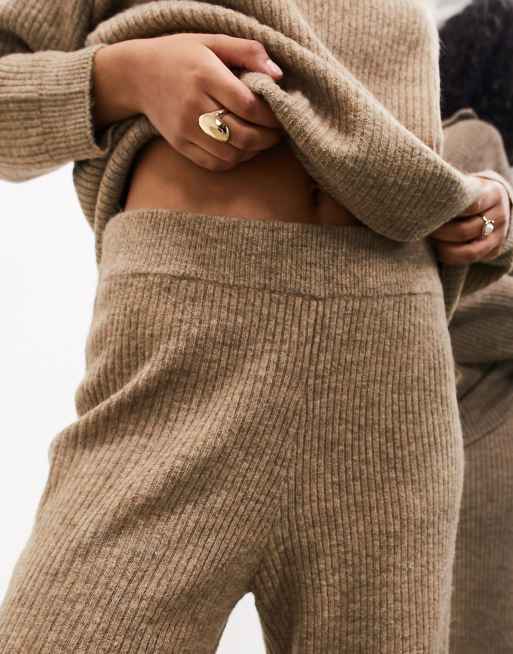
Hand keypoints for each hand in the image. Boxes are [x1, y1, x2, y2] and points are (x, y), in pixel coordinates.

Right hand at [94, 33, 284, 170]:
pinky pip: (213, 163)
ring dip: (252, 151)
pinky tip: (241, 149)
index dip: (271, 115)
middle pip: (242, 135)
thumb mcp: (213, 41)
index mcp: (205, 75)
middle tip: (278, 133)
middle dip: (268, 138)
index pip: (247, 105)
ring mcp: (185, 128)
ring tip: (262, 140)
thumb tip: (278, 75)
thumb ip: (248, 51)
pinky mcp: (179, 144)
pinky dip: (233, 161)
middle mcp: (193, 105)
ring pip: (230, 154)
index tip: (282, 114)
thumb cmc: (181, 55)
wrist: (136, 74)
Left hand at [429, 174, 510, 264]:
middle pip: (464, 230)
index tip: (425, 212)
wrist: (493, 205)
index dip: (445, 211)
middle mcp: (499, 215)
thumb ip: (451, 190)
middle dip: (439, 233)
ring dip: (442, 248)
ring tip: (429, 241)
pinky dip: (450, 257)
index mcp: (492, 193)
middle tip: (421, 229)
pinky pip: (469, 259)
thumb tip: (422, 198)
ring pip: (468, 250)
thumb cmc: (469, 193)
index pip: (468, 205)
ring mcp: (499, 235)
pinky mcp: (493, 250)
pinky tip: (438, 251)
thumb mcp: (466, 185)